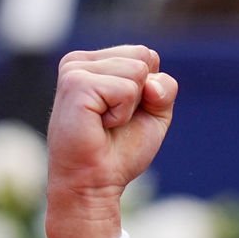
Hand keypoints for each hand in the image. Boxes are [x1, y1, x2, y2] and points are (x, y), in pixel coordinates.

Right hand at [44, 45, 178, 237]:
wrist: (95, 183)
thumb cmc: (120, 150)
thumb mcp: (154, 112)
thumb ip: (164, 87)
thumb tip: (150, 83)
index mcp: (94, 62)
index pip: (145, 54)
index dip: (149, 89)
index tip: (123, 113)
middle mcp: (79, 62)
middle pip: (144, 56)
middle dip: (142, 95)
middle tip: (114, 120)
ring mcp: (74, 71)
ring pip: (137, 71)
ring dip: (130, 106)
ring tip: (105, 123)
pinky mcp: (75, 84)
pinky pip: (126, 89)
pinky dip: (122, 113)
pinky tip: (100, 125)